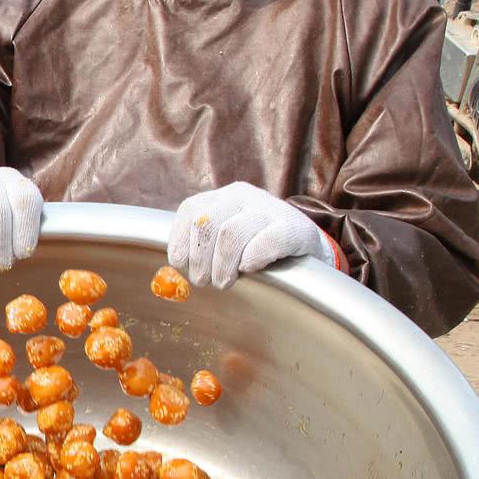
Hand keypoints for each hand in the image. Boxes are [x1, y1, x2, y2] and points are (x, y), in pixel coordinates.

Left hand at [168, 182, 327, 288]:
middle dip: (199, 259)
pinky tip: (249, 269)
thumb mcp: (224, 242)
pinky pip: (267, 241)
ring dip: (222, 265)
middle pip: (206, 223)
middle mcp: (242, 196)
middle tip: (204, 281)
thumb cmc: (257, 247)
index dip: (182, 243)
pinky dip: (252, 259)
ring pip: (231, 234)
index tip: (183, 266)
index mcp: (221, 197)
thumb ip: (199, 251)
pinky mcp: (293, 227)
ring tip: (224, 282)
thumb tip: (172, 276)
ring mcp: (269, 208)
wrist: (306, 245)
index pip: (190, 212)